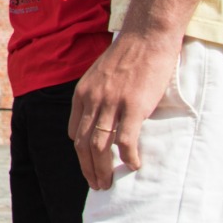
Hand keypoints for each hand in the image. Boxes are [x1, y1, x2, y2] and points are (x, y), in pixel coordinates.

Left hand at [69, 30, 179, 188]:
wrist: (146, 37)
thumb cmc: (127, 55)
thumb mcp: (99, 75)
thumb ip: (96, 96)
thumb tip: (100, 118)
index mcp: (82, 93)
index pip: (75, 132)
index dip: (81, 153)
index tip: (89, 165)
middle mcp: (92, 100)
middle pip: (84, 144)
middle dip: (89, 168)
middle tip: (97, 185)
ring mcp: (112, 103)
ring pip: (101, 146)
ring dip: (104, 169)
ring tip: (109, 183)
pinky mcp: (134, 106)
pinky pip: (126, 139)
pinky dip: (128, 156)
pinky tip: (133, 166)